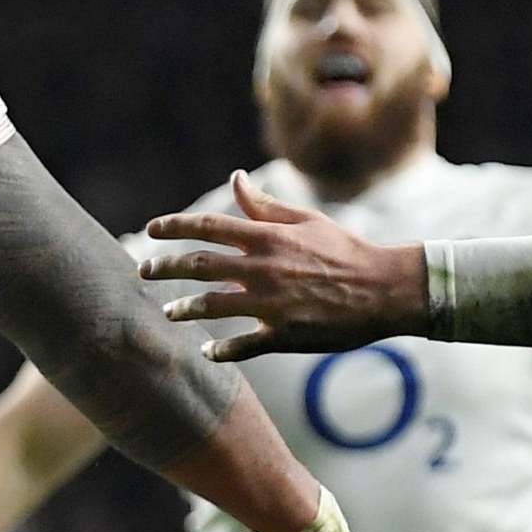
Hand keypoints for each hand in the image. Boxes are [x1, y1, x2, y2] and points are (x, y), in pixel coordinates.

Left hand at [137, 172, 427, 361]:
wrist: (387, 289)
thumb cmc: (345, 250)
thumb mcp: (305, 221)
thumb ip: (264, 205)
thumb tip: (235, 179)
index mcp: (268, 238)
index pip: (208, 227)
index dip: (174, 226)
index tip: (151, 229)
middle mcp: (263, 269)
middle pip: (199, 266)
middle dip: (165, 267)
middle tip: (143, 271)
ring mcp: (272, 304)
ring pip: (212, 306)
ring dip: (184, 309)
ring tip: (169, 312)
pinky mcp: (284, 334)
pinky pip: (241, 346)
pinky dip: (220, 350)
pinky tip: (206, 351)